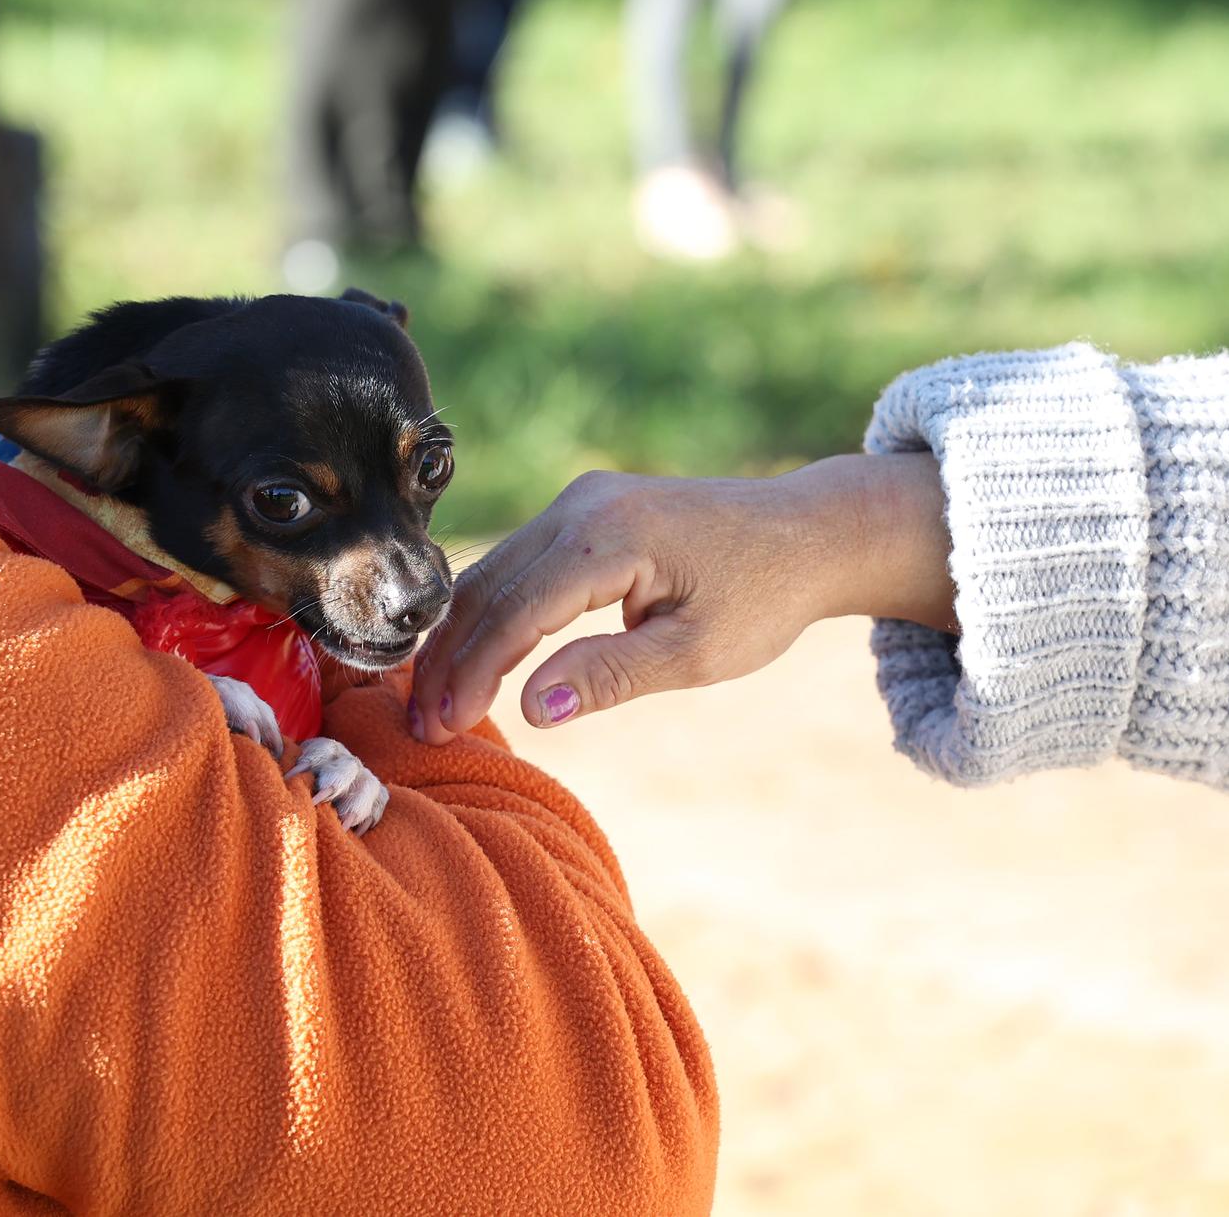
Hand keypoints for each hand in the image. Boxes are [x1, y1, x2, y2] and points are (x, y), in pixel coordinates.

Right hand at [409, 456, 954, 742]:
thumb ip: (610, 676)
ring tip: (434, 703)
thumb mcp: (696, 654)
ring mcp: (578, 500)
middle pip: (488, 588)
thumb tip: (531, 709)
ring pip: (492, 573)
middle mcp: (582, 503)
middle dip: (449, 660)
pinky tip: (468, 660)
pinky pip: (516, 563)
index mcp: (610, 535)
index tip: (444, 728)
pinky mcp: (582, 510)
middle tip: (420, 728)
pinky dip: (487, 614)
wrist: (807, 533)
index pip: (517, 611)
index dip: (474, 673)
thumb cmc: (762, 596)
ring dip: (459, 638)